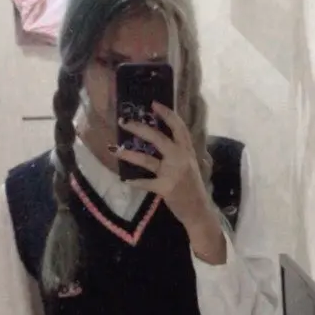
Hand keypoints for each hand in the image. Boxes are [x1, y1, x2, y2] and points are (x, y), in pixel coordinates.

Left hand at [119, 104, 226, 262]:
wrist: (199, 210)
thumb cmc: (192, 187)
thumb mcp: (190, 164)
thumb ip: (179, 151)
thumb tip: (159, 138)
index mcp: (187, 150)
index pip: (178, 126)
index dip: (166, 113)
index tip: (153, 104)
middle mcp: (181, 158)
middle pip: (158, 138)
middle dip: (139, 128)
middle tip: (123, 122)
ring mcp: (173, 173)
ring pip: (147, 160)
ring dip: (129, 154)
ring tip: (115, 150)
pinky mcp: (166, 188)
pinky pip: (146, 183)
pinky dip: (135, 182)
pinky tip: (125, 180)